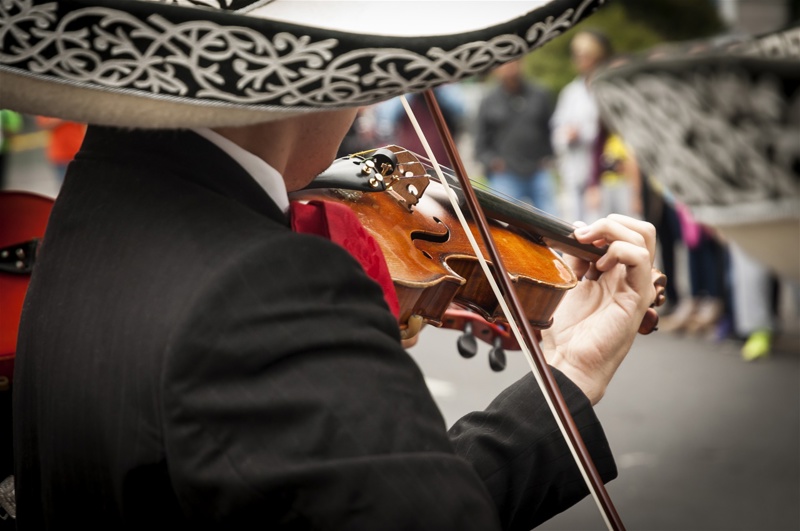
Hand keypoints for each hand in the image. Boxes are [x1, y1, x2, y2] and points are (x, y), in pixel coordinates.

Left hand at [540, 215, 656, 404]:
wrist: (567, 362)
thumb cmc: (565, 333)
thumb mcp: (566, 284)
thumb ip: (573, 259)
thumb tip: (577, 230)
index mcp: (613, 274)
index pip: (624, 234)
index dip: (601, 226)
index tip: (574, 232)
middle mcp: (628, 278)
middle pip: (641, 231)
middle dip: (612, 221)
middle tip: (584, 233)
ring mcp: (635, 286)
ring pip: (643, 237)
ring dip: (611, 231)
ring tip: (587, 243)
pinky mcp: (636, 297)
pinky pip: (640, 259)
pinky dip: (619, 250)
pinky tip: (600, 264)